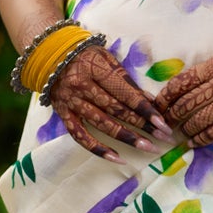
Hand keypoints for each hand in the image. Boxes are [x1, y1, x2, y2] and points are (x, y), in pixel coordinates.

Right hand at [46, 46, 170, 164]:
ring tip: (148, 147)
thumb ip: (126, 79)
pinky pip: (81, 136)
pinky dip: (99, 149)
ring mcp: (71, 102)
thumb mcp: (106, 58)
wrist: (49, 55)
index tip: (162, 122)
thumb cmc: (84, 54)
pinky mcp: (63, 115)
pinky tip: (118, 158)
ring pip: (102, 125)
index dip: (145, 109)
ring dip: (127, 138)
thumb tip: (150, 100)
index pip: (125, 93)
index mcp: (95, 69)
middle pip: (116, 110)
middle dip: (142, 125)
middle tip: (163, 137)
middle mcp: (81, 87)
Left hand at [153, 52, 212, 145]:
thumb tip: (178, 89)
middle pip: (188, 102)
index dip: (166, 95)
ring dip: (185, 128)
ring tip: (179, 132)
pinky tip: (192, 142)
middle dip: (172, 114)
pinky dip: (201, 138)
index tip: (157, 103)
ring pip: (199, 118)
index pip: (183, 81)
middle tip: (163, 121)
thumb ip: (204, 73)